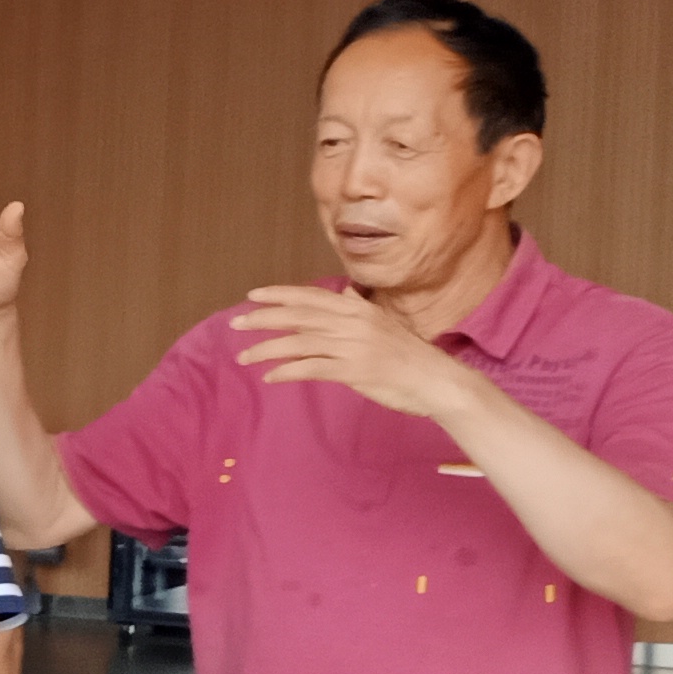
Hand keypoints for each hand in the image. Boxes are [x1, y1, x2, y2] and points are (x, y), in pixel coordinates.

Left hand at [231, 284, 482, 420]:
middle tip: (235, 324)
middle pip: (298, 316)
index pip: (311, 296)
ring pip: (299, 343)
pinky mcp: (354, 370)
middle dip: (263, 318)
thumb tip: (343, 293)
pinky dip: (287, 372)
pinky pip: (311, 369)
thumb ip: (359, 309)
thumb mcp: (383, 324)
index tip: (253, 296)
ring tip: (244, 358)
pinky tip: (270, 377)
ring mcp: (353, 346)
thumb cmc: (409, 356)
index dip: (280, 294)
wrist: (437, 381)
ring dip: (267, 349)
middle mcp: (353, 322)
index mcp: (358, 309)